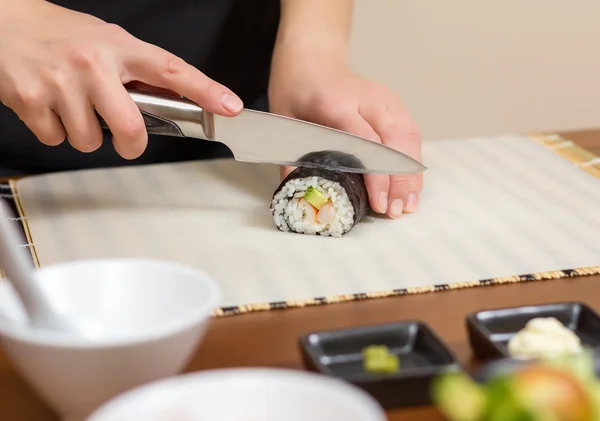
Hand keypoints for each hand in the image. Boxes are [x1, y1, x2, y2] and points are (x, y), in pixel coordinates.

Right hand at [0, 0, 242, 159]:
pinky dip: (55, 131)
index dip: (205, 90)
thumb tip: (166, 104)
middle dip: (131, 143)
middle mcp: (93, 64)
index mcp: (118, 47)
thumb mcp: (104, 41)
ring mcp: (61, 83)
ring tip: (73, 106)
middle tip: (126, 139)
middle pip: (130, 127)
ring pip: (89, 141)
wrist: (2, 21)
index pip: (171, 69)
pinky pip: (56, 139)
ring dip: (85, 134)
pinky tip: (50, 106)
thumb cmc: (59, 34)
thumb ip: (133, 71)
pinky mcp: (31, 100)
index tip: (230, 107)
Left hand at [268, 48, 422, 217]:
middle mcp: (367, 98)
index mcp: (336, 103)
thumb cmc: (297, 90)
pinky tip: (411, 185)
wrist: (312, 58)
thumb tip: (301, 196)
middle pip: (394, 141)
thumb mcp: (284, 122)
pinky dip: (413, 161)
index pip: (365, 142)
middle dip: (399, 180)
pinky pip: (411, 134)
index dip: (376, 174)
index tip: (379, 202)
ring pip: (409, 138)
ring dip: (411, 174)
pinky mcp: (394, 104)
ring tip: (408, 205)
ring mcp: (385, 99)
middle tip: (396, 212)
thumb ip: (291, 159)